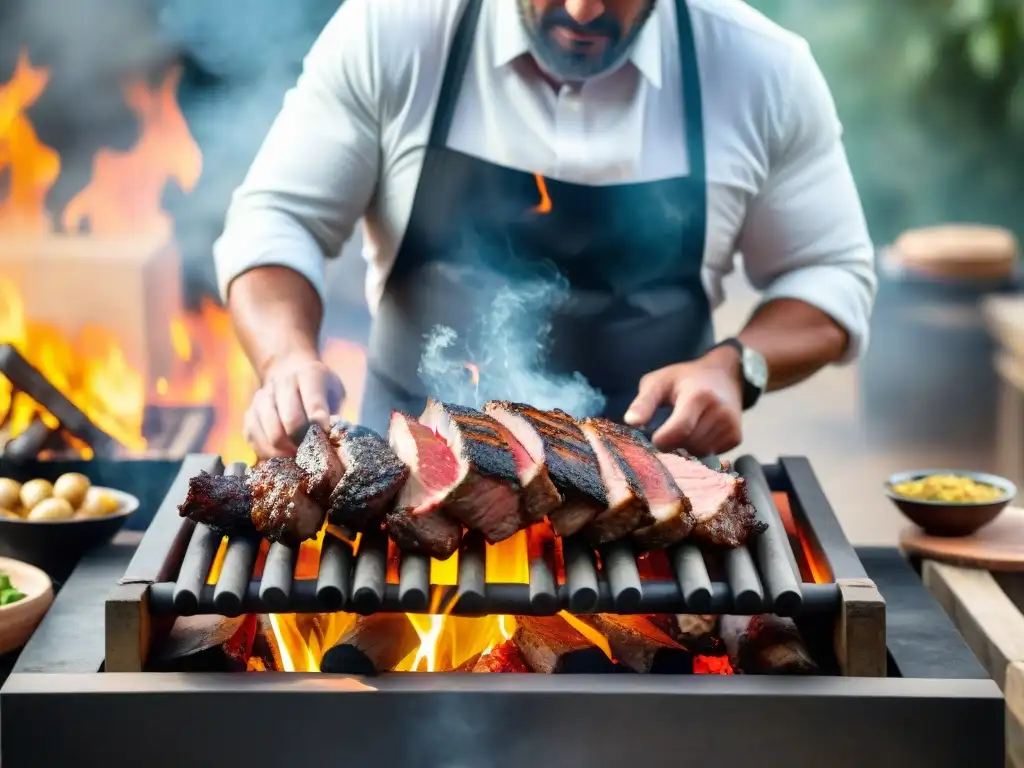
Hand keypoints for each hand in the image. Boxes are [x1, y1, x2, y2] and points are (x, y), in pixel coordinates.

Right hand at [243, 352, 344, 458]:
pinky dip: (269, 454)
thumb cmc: (319, 389)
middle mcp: (282, 384)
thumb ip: (334, 411)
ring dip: (287, 452)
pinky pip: (255, 440)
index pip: (314, 401)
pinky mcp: (249, 415)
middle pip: (291, 421)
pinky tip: (282, 456)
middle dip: (304, 442)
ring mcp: (262, 399)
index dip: (319, 422)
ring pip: (272, 434)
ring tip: (298, 457)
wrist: (289, 370)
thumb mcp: (334, 392)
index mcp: (308, 375)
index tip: (324, 436)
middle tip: (313, 454)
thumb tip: (331, 436)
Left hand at [623, 346, 742, 455]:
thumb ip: (644, 402)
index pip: (679, 430)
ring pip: (698, 453)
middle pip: (687, 444)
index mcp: (698, 396)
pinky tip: (696, 433)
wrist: (725, 374)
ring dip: (684, 448)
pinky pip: (710, 454)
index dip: (662, 440)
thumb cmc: (686, 378)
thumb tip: (630, 422)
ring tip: (681, 430)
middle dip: (672, 444)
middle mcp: (719, 412)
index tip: (653, 438)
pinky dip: (698, 449)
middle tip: (665, 432)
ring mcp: (730, 426)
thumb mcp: (660, 381)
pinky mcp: (736, 437)